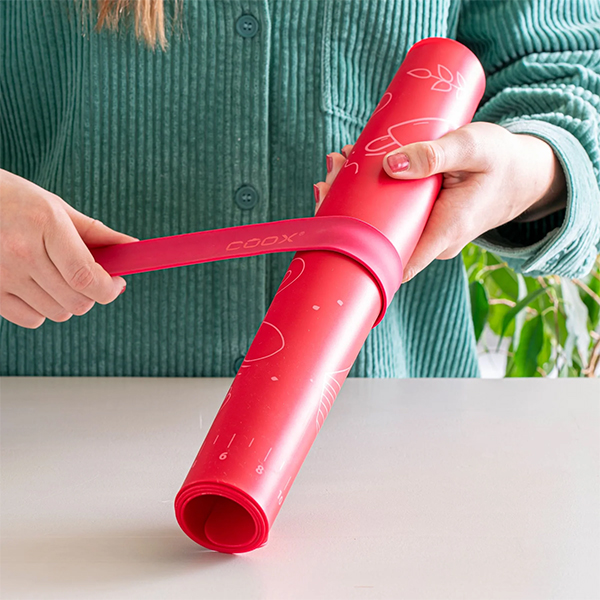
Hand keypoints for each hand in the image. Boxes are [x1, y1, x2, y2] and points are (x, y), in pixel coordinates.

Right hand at [0, 169, 136, 327]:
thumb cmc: (15, 201)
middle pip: (76, 300)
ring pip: (57, 312)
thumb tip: (133, 247)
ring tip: (58, 278)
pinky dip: (42, 310)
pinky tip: (37, 288)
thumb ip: (97, 233)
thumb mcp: (56, 208)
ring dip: (68, 302)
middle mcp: (21, 251)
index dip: (109, 288)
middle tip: (90, 280)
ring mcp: (2, 274)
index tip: (117, 283)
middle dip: (93, 295)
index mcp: (45, 224)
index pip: (86, 276)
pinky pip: (31, 319)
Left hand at [314, 122, 566, 281]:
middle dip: (346, 212)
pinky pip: (391, 217)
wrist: (525, 174)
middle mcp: (433, 242)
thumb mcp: (474, 147)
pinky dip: (370, 196)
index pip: (395, 264)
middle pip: (379, 240)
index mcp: (445, 232)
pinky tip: (353, 169)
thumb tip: (389, 166)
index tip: (332, 221)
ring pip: (381, 227)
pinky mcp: (424, 222)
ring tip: (340, 162)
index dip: (359, 249)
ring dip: (354, 199)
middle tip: (332, 172)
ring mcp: (427, 234)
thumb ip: (435, 155)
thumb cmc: (503, 160)